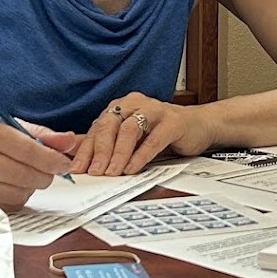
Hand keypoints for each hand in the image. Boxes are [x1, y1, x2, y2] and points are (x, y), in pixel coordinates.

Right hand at [0, 116, 77, 212]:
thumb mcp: (3, 126)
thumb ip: (39, 134)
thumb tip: (69, 142)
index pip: (25, 148)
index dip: (51, 158)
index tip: (64, 162)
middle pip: (24, 174)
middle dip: (45, 175)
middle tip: (50, 171)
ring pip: (17, 193)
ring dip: (31, 187)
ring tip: (26, 176)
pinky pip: (5, 206)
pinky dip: (16, 198)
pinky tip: (11, 186)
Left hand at [71, 93, 214, 176]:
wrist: (199, 126)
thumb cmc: (163, 133)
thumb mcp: (133, 139)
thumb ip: (110, 146)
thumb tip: (82, 162)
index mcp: (122, 107)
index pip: (97, 127)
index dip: (86, 149)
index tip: (77, 169)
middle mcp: (135, 104)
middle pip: (110, 125)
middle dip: (99, 151)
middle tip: (93, 173)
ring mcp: (155, 110)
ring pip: (129, 130)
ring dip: (118, 154)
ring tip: (112, 172)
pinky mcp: (173, 122)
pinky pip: (153, 139)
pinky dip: (140, 155)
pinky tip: (132, 168)